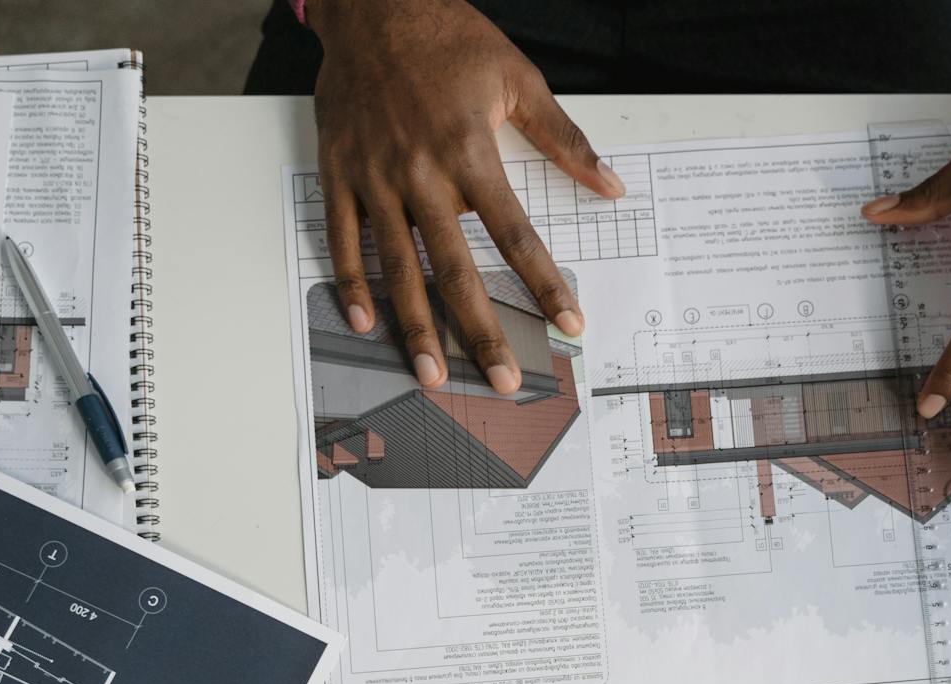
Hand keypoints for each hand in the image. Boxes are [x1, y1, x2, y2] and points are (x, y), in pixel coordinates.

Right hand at [308, 0, 623, 391]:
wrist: (373, 3)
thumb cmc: (447, 38)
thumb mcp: (517, 78)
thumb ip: (564, 138)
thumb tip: (611, 185)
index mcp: (469, 152)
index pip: (515, 235)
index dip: (544, 284)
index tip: (569, 322)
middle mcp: (420, 173)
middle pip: (456, 269)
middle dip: (480, 331)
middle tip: (500, 379)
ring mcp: (375, 177)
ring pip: (397, 267)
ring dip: (414, 326)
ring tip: (430, 372)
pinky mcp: (339, 172)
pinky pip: (343, 238)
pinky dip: (350, 283)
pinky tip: (363, 323)